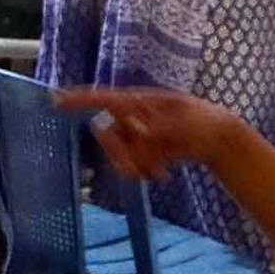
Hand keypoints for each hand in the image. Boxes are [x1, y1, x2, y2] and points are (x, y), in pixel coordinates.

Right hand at [57, 86, 243, 179]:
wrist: (219, 138)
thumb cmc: (204, 122)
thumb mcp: (185, 123)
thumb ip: (159, 129)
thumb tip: (138, 132)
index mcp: (140, 102)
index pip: (104, 99)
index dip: (78, 100)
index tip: (55, 100)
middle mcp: (133, 117)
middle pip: (108, 136)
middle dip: (120, 154)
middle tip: (139, 168)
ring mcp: (138, 135)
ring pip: (119, 155)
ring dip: (136, 166)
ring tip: (160, 171)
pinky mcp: (144, 151)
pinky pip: (132, 165)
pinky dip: (146, 172)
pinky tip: (164, 174)